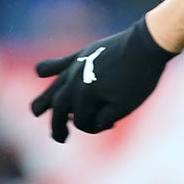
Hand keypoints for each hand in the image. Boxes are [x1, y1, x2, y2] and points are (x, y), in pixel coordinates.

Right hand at [30, 18, 174, 142]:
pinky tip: (40, 73)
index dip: (94, 127)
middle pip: (60, 109)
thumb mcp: (126, 106)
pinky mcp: (81, 54)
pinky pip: (58, 63)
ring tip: (37, 112)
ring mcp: (75, 67)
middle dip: (59, 126)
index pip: (81, 121)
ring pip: (53, 88)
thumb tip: (90, 121)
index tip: (110, 124)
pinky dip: (47, 69)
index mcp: (85, 96)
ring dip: (44, 102)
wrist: (146, 45)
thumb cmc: (140, 78)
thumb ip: (103, 118)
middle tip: (61, 138)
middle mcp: (74, 82)